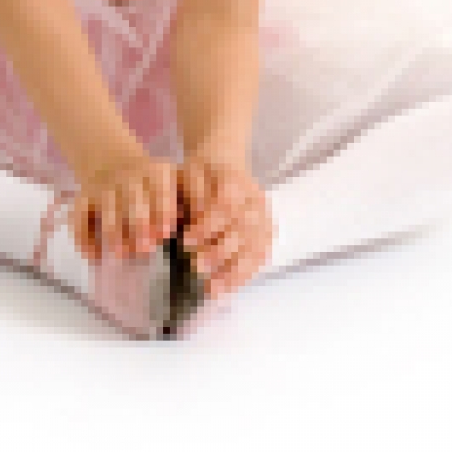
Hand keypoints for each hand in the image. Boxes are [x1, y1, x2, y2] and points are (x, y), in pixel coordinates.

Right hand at [71, 152, 179, 265]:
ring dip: (113, 233)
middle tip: (145, 249)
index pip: (160, 189)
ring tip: (120, 254)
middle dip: (138, 224)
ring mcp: (103, 186)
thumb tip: (197, 231)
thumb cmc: (154, 186)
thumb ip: (187, 205)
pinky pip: (79, 216)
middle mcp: (128, 176)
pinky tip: (94, 257)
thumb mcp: (174, 183)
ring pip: (106, 208)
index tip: (165, 233)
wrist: (114, 161)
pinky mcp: (83, 197)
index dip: (162, 210)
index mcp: (156, 173)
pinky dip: (83, 237)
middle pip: (132, 199)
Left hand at [177, 152, 273, 300]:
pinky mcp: (266, 234)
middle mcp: (254, 201)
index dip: (206, 226)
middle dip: (218, 251)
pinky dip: (242, 276)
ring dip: (233, 270)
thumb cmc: (201, 172)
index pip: (225, 206)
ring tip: (211, 287)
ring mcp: (264, 219)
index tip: (186, 240)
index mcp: (235, 181)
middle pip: (242, 230)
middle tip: (196, 266)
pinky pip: (258, 259)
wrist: (223, 162)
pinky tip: (224, 290)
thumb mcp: (189, 174)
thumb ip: (189, 195)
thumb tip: (185, 220)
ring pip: (254, 248)